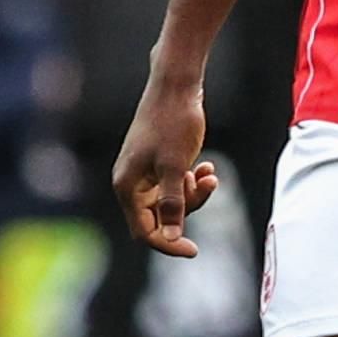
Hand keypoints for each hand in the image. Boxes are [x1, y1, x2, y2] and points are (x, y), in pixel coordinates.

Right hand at [112, 77, 217, 256]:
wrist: (176, 85)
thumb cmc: (172, 122)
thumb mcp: (175, 166)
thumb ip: (173, 204)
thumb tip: (172, 237)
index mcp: (127, 187)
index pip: (144, 231)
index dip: (168, 244)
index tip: (194, 250)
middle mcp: (131, 182)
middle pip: (159, 217)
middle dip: (188, 207)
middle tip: (209, 186)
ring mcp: (144, 172)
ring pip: (171, 200)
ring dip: (194, 192)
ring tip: (210, 173)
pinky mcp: (157, 162)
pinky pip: (175, 183)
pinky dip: (192, 180)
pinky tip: (206, 166)